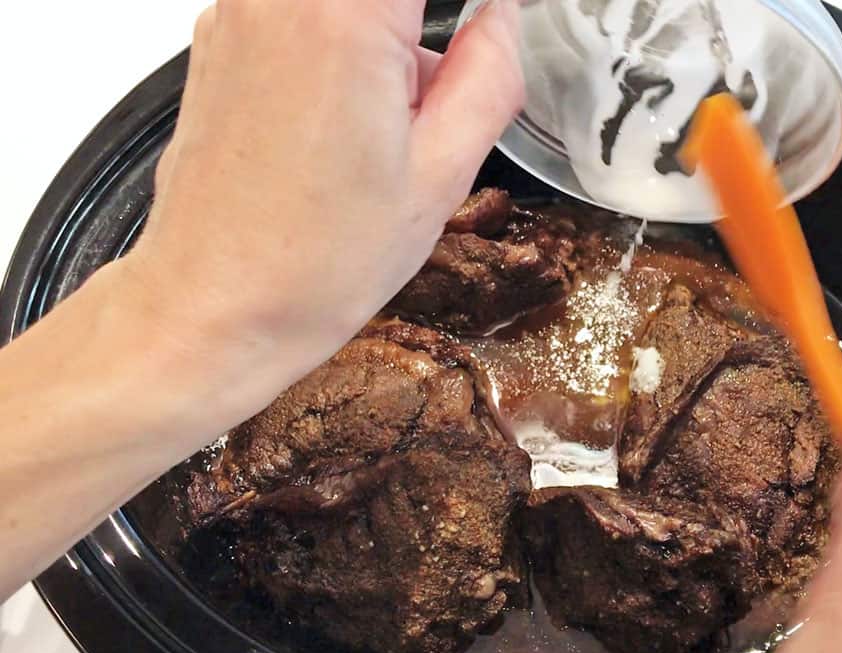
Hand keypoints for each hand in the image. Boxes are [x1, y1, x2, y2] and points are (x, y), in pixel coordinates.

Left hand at [0, 1, 522, 598]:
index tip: (483, 30)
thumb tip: (502, 18)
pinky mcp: (219, 40)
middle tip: (438, 90)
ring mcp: (238, 13)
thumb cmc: (312, 262)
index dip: (468, 10)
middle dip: (421, 28)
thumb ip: (489, 72)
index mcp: (344, 17)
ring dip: (384, 33)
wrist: (214, 307)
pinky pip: (302, 12)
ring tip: (393, 111)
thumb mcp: (441, 174)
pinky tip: (347, 117)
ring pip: (343, 2)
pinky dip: (340, 41)